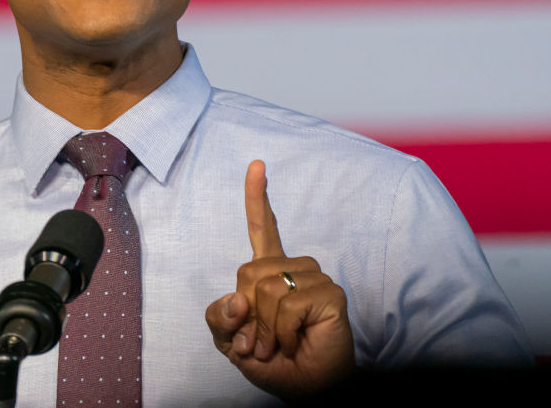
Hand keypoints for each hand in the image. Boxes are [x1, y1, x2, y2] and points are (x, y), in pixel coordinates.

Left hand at [205, 160, 354, 399]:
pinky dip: (282, 332)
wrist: (306, 389)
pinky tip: (294, 342)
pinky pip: (288, 304)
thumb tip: (236, 298)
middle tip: (261, 341)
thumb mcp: (230, 341)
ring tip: (279, 344)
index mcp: (270, 272)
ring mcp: (315, 277)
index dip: (257, 197)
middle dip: (247, 315)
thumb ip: (220, 317)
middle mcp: (294, 268)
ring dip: (265, 328)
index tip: (256, 165)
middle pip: (248, 272)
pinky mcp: (331, 293)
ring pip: (267, 288)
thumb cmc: (271, 362)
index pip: (263, 228)